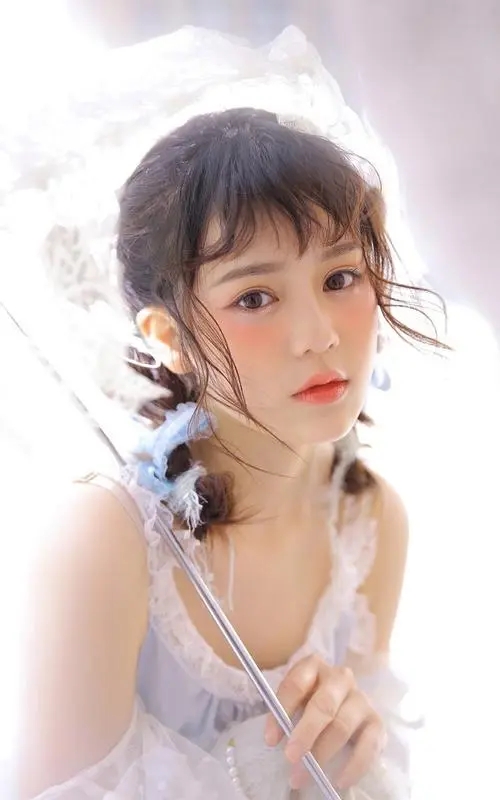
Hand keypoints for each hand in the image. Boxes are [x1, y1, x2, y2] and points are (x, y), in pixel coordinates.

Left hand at [264, 655, 384, 790]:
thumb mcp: (294, 700)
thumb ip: (283, 713)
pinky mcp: (377, 722)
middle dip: (306, 732)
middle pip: (324, 704)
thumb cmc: (310, 702)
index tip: (271, 740)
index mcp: (314, 666)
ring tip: (304, 777)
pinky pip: (369, 745)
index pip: (296, 684)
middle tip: (290, 757)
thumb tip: (273, 738)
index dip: (283, 710)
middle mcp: (341, 678)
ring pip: (342, 726)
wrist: (343, 707)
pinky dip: (354, 765)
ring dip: (322, 754)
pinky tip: (340, 781)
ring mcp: (361, 699)